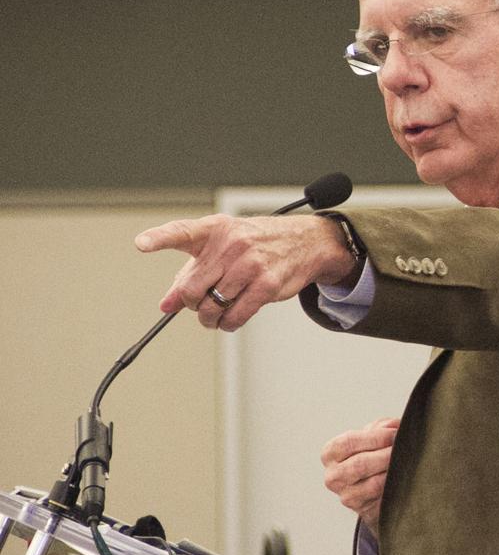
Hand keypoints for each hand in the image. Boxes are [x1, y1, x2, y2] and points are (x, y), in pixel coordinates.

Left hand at [134, 213, 356, 330]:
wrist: (302, 242)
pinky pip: (236, 315)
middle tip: (198, 305)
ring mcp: (250, 264)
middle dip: (190, 304)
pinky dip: (227, 324)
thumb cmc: (255, 245)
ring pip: (211, 306)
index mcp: (214, 229)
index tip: (141, 244)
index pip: (181, 232)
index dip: (159, 238)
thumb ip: (190, 275)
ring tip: (214, 316)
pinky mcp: (267, 284)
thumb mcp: (220, 250)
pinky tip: (229, 321)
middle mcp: (231, 244)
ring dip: (209, 318)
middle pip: (191, 288)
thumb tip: (165, 305)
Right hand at [321, 417, 400, 537]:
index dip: (376, 437)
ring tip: (406, 462)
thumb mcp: (372, 435)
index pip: (349, 442)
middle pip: (360, 464)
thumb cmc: (372, 455)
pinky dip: (395, 485)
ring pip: (373, 483)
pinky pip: (382, 497)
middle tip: (405, 448)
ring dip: (393, 471)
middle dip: (386, 454)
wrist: (374, 487)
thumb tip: (394, 428)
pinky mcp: (362, 509)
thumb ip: (381, 427)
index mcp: (330, 453)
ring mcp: (345, 495)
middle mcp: (332, 476)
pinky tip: (403, 477)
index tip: (395, 434)